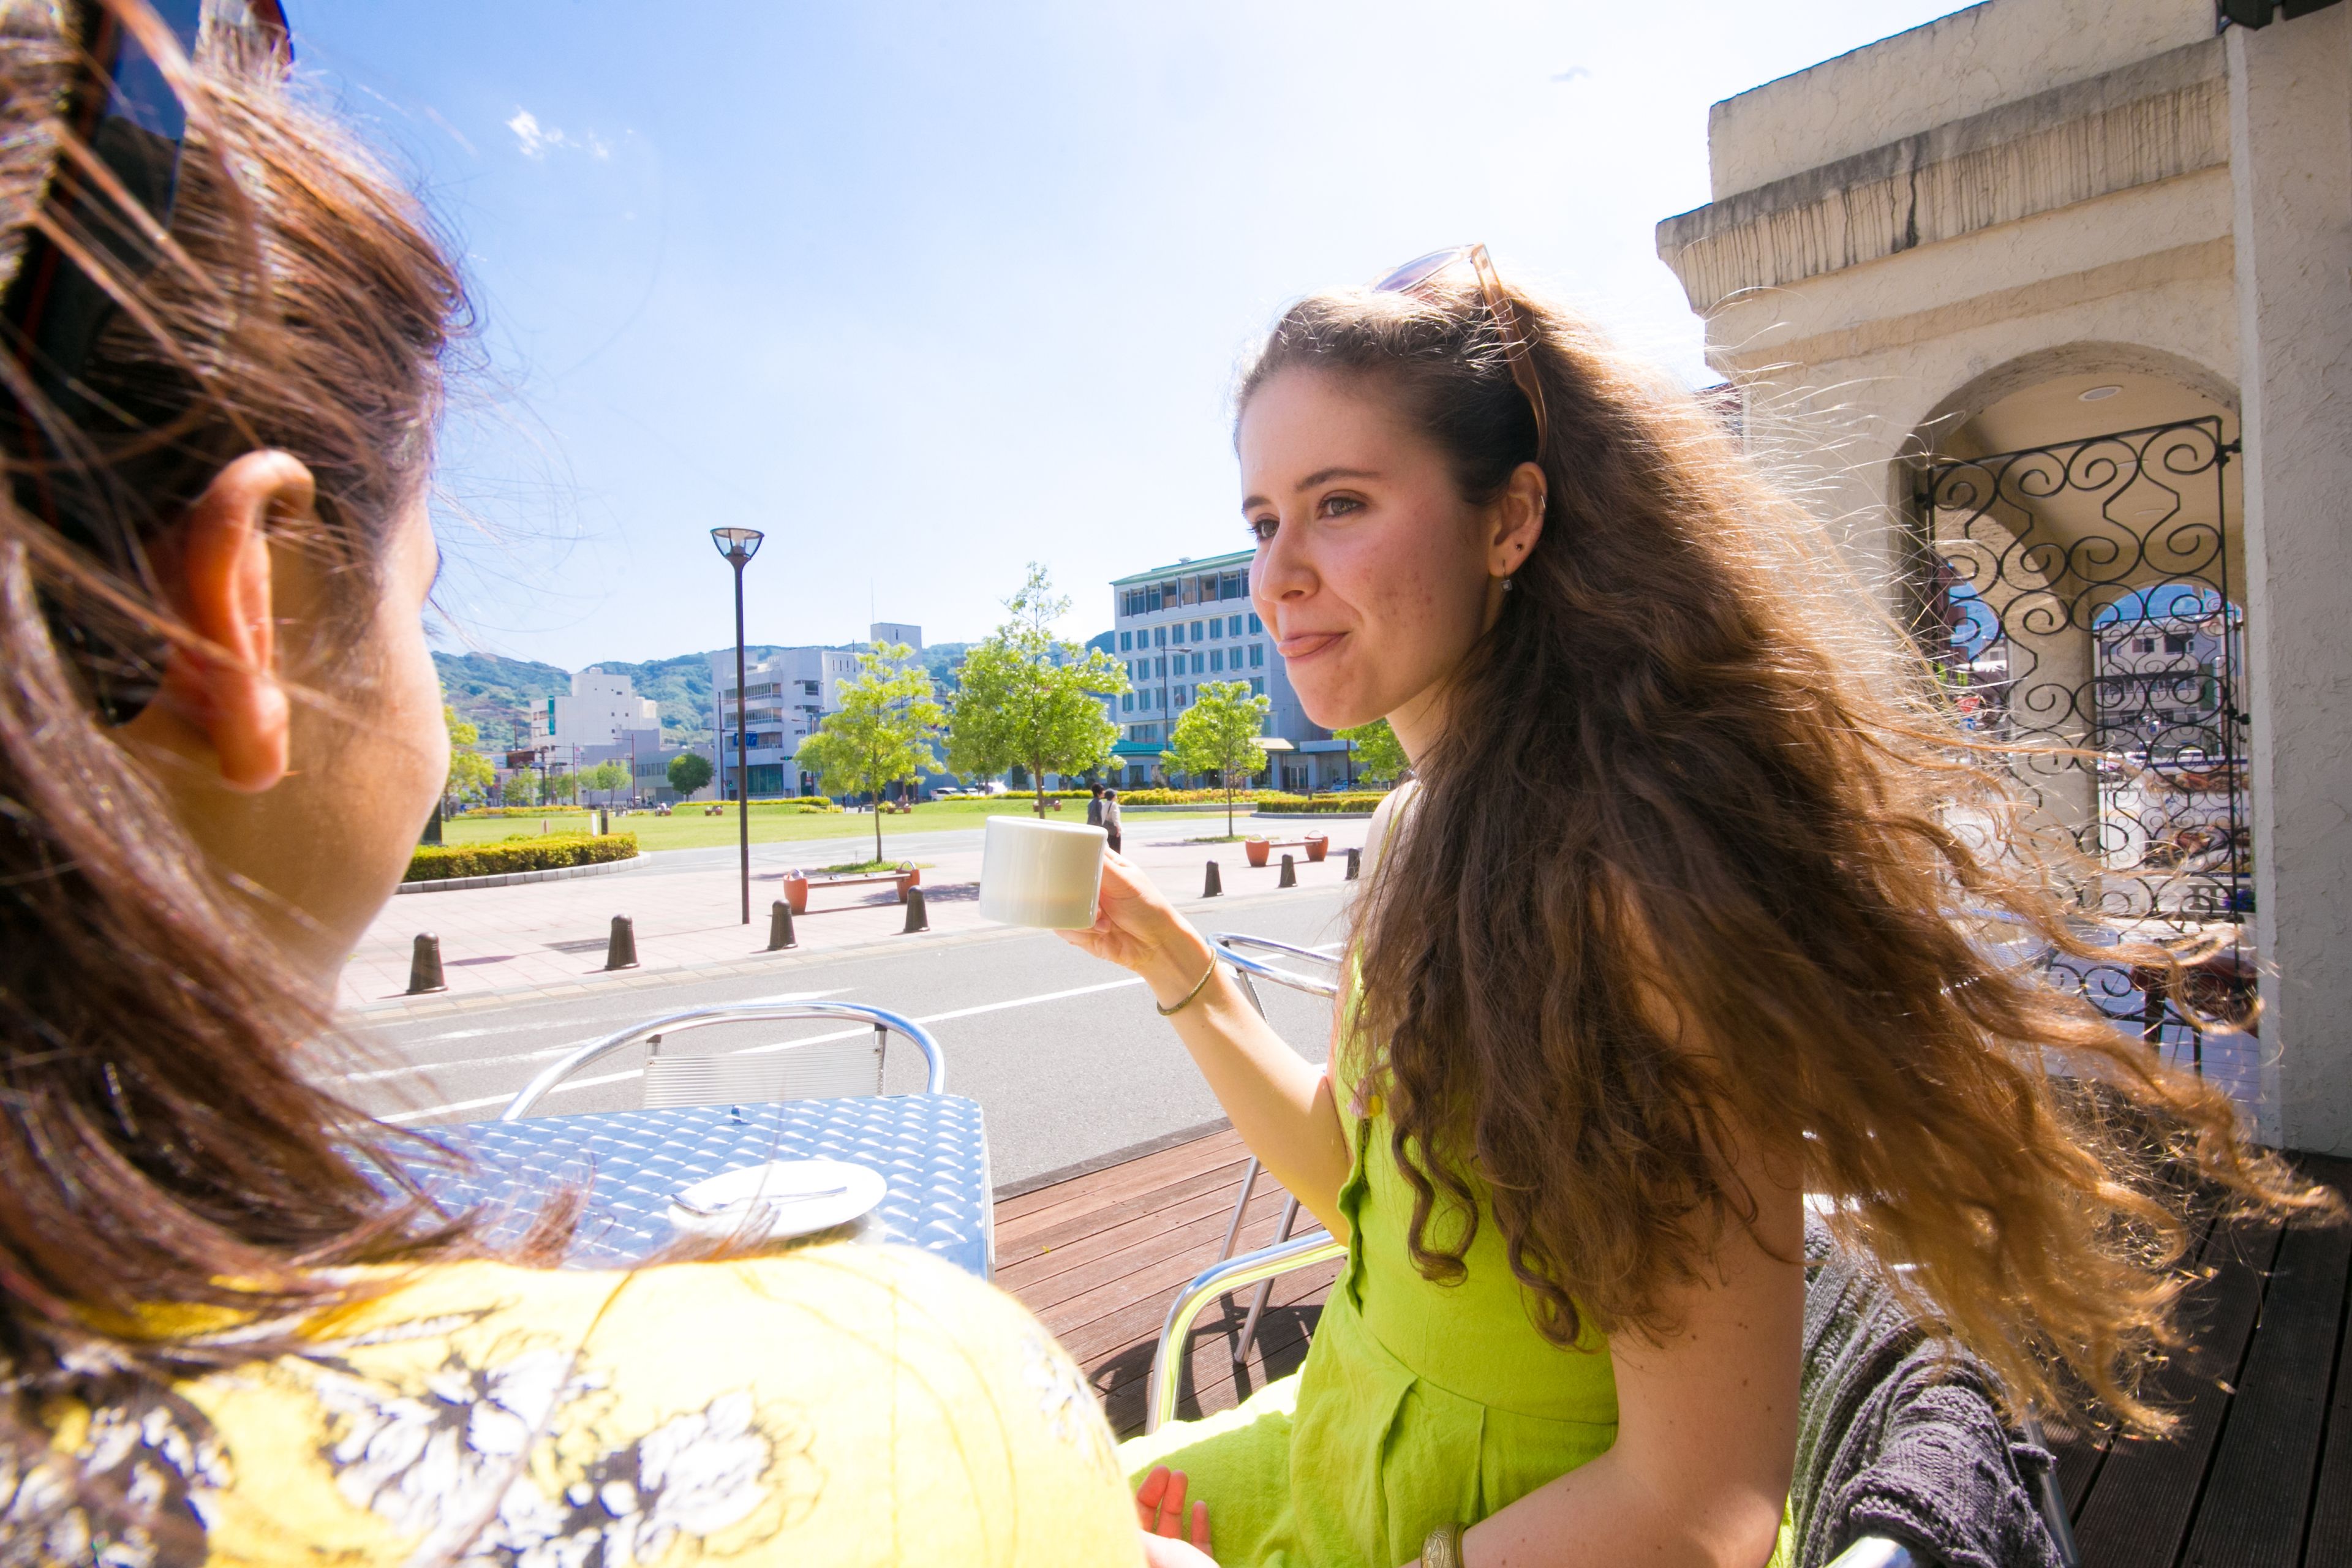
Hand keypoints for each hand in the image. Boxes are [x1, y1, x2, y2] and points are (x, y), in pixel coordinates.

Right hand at [1059, 852, 1213, 1005]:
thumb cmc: (1148, 909)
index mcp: (1102, 867)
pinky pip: (1062, 927)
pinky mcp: (1079, 930)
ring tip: (1102, 920)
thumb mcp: (1125, 881)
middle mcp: (1089, 887)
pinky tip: (1100, 932)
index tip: (1057, 859)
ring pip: (1058, 906)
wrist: (1156, 947)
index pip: (1075, 852)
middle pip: (1060, 881)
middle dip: (1069, 892)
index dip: (1063, 855)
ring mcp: (1082, 908)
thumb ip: (1102, 865)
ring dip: (1078, 915)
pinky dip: (1078, 931)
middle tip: (1090, 900)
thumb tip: (1079, 843)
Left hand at [1134, 1466, 1213, 1563]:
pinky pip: (1196, 1547)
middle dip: (1157, 1495)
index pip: (1127, 1527)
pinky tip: (1200, 1506)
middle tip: (1165, 1469)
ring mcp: (1176, 1567)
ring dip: (1176, 1503)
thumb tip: (1111, 1509)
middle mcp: (1154, 1563)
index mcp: (1138, 1558)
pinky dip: (1198, 1526)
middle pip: (1150, 1525)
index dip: (1134, 1499)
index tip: (1143, 1477)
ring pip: (1172, 1533)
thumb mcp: (1157, 1552)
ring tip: (1182, 1476)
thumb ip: (1139, 1533)